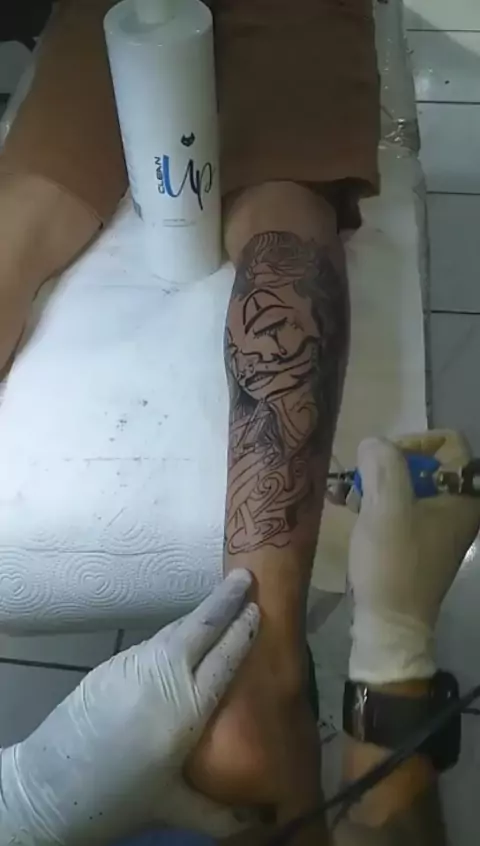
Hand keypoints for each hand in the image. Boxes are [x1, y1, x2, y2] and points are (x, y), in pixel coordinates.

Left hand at [0, 571, 258, 845]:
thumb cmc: (119, 799)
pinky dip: (174, 634)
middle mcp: (163, 677)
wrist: (52, 788)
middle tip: (245, 576)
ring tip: (221, 599)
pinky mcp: (113, 665)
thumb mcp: (173, 806)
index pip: (224, 659)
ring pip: (175, 630)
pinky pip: (153, 643)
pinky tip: (182, 636)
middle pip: (200, 628)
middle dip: (224, 600)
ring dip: (199, 614)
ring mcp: (134, 666)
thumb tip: (258, 823)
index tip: (258, 607)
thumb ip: (219, 813)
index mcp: (186, 709)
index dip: (243, 631)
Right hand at [348, 431, 479, 683]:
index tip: (382, 461)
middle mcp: (458, 508)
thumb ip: (384, 464)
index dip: (413, 442)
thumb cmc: (393, 563)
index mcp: (463, 496)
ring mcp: (439, 526)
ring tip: (345, 495)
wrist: (390, 623)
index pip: (448, 442)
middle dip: (386, 466)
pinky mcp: (419, 542)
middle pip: (425, 463)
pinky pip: (400, 508)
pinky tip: (347, 507)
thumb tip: (375, 443)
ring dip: (376, 485)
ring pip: (407, 485)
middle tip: (359, 481)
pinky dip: (376, 504)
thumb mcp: (386, 507)